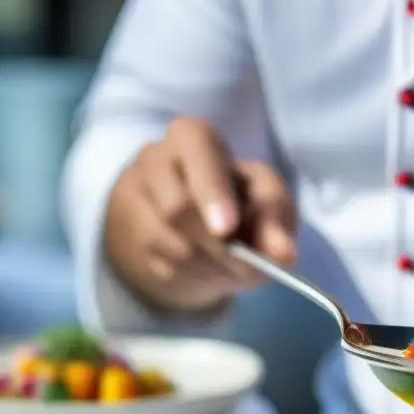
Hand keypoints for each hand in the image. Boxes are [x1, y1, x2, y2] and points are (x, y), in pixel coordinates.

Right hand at [105, 117, 295, 312]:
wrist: (199, 229)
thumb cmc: (239, 200)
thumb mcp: (266, 198)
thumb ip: (275, 217)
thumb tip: (283, 253)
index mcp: (192, 137)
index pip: (195, 147)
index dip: (211, 190)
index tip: (227, 230)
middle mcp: (155, 160)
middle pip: (177, 206)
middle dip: (218, 245)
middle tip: (246, 267)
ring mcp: (136, 198)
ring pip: (170, 242)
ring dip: (211, 265)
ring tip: (234, 268)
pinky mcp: (130, 236)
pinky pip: (163, 265)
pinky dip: (196, 276)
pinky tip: (210, 270)